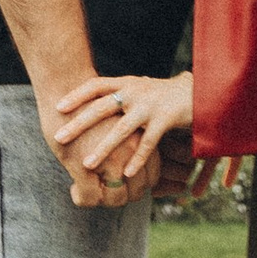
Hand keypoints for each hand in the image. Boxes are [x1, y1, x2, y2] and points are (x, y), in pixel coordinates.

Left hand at [53, 71, 192, 205]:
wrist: (199, 90)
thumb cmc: (161, 94)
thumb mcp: (138, 89)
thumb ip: (118, 96)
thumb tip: (90, 107)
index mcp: (126, 83)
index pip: (95, 85)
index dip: (76, 95)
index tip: (58, 107)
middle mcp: (135, 91)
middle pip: (101, 107)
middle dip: (78, 124)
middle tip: (58, 138)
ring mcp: (150, 105)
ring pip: (121, 129)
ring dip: (103, 148)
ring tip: (87, 165)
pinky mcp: (166, 119)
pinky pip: (148, 143)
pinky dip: (137, 159)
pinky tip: (127, 174)